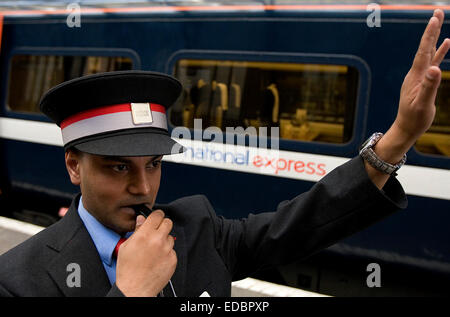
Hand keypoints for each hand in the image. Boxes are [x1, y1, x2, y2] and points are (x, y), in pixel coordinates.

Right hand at [115, 210, 176, 296]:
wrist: (135, 289)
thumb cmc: (128, 270)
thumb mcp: (126, 246)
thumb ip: (136, 230)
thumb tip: (141, 219)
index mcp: (145, 235)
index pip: (157, 215)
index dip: (156, 215)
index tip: (155, 218)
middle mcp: (158, 240)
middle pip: (168, 222)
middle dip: (162, 225)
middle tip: (156, 232)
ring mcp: (167, 250)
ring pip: (170, 237)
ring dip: (164, 240)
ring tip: (154, 250)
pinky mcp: (173, 259)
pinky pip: (172, 250)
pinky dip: (166, 253)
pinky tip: (157, 259)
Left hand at [366, 9, 448, 188]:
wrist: (406, 129)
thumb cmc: (414, 120)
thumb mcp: (422, 104)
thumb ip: (429, 87)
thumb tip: (434, 69)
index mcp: (415, 76)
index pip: (424, 51)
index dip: (430, 34)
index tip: (435, 17)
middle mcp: (415, 73)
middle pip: (425, 47)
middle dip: (431, 29)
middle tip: (437, 11)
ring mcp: (418, 76)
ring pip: (428, 52)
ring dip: (434, 37)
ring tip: (439, 21)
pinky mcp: (423, 81)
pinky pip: (432, 62)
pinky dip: (439, 52)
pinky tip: (445, 44)